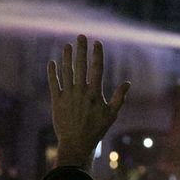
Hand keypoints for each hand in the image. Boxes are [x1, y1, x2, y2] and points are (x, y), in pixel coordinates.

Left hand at [47, 35, 129, 168]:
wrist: (76, 143)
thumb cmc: (96, 130)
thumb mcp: (111, 115)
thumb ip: (119, 98)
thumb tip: (127, 83)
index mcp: (95, 93)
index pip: (97, 69)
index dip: (97, 54)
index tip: (97, 42)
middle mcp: (81, 91)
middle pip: (81, 66)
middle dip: (81, 50)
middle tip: (81, 37)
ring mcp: (68, 95)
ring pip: (66, 71)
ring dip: (66, 57)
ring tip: (67, 46)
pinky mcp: (57, 101)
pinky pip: (54, 83)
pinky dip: (52, 73)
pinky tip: (52, 63)